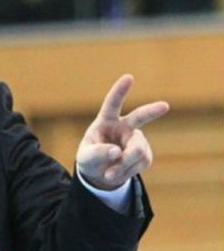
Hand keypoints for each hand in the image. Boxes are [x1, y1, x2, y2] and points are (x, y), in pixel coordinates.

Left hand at [76, 74, 169, 189]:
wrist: (100, 173)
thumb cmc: (90, 158)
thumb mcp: (86, 157)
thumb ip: (98, 153)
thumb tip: (117, 152)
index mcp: (106, 121)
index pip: (112, 104)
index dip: (120, 91)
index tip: (129, 77)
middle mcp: (124, 127)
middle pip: (140, 117)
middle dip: (152, 111)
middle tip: (165, 106)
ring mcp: (136, 140)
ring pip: (137, 151)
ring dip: (123, 165)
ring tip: (109, 173)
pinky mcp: (145, 154)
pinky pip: (141, 163)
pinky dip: (127, 172)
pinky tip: (119, 172)